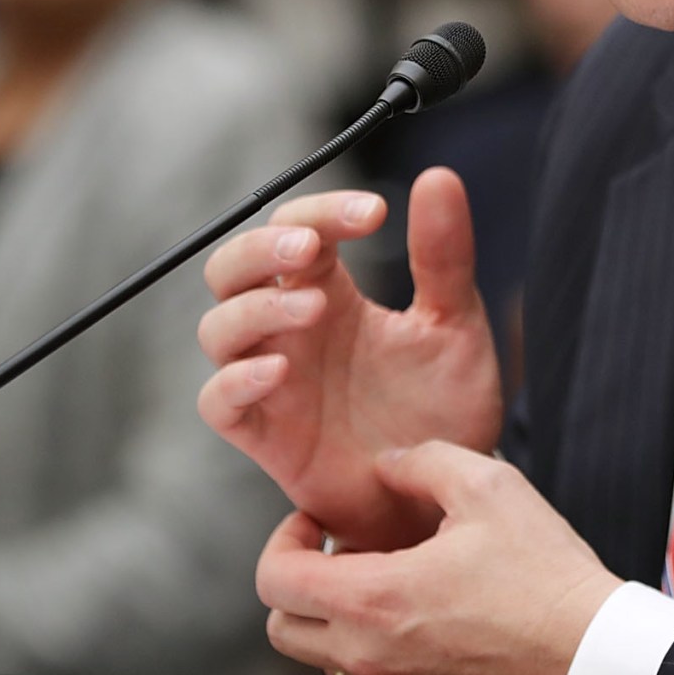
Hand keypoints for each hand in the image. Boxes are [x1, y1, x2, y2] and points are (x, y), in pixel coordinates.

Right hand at [197, 170, 500, 550]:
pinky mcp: (266, 436)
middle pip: (234, 268)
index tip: (374, 213)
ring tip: (313, 307)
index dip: (323, 210)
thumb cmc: (442, 411)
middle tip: (311, 246)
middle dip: (261, 248)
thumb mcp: (455, 326)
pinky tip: (277, 370)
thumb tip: (440, 176)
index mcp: (332, 292)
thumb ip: (445, 257)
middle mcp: (291, 331)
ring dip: (255, 308)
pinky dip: (235, 382)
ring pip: (218, 328)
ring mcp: (273, 382)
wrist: (444, 498)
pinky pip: (218, 403)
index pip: (298, 228)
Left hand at [256, 442, 620, 674]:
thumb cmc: (548, 585)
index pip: (274, 580)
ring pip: (323, 660)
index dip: (284, 540)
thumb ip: (425, 461)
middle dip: (297, 584)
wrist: (594, 661)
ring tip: (383, 584)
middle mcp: (371, 657)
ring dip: (334, 620)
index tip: (316, 525)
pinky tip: (421, 617)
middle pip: (283, 628)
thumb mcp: (490, 488)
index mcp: (374, 601)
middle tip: (339, 554)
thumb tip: (390, 463)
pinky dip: (375, 650)